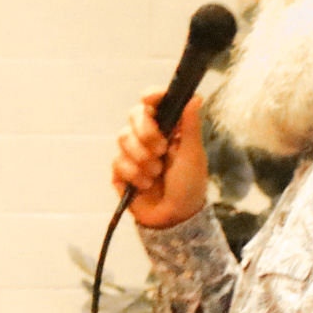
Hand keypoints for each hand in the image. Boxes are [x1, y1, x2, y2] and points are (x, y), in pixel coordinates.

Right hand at [113, 90, 209, 229]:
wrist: (174, 216)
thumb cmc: (189, 184)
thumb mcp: (193, 154)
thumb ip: (190, 125)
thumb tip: (195, 97)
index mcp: (167, 128)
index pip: (153, 103)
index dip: (150, 96)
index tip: (150, 99)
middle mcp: (148, 136)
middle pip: (134, 115)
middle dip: (147, 133)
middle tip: (162, 150)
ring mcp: (132, 153)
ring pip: (123, 138)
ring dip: (142, 158)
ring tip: (156, 174)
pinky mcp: (120, 171)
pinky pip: (118, 161)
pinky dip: (133, 174)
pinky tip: (145, 185)